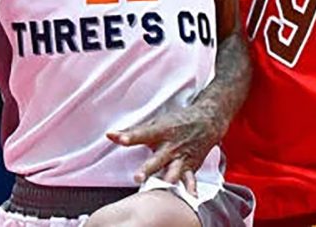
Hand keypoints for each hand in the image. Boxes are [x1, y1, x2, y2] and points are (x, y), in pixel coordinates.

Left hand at [106, 104, 223, 196]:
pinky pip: (190, 178)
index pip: (142, 134)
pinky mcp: (190, 166)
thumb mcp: (155, 123)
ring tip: (164, 186)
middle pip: (157, 158)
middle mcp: (170, 145)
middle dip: (148, 168)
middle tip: (137, 177)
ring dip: (168, 179)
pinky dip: (190, 187)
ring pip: (174, 170)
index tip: (118, 138)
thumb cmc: (176, 122)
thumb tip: (109, 135)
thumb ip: (132, 132)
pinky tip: (190, 196)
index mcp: (160, 131)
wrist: (206, 121)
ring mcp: (181, 157)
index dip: (130, 136)